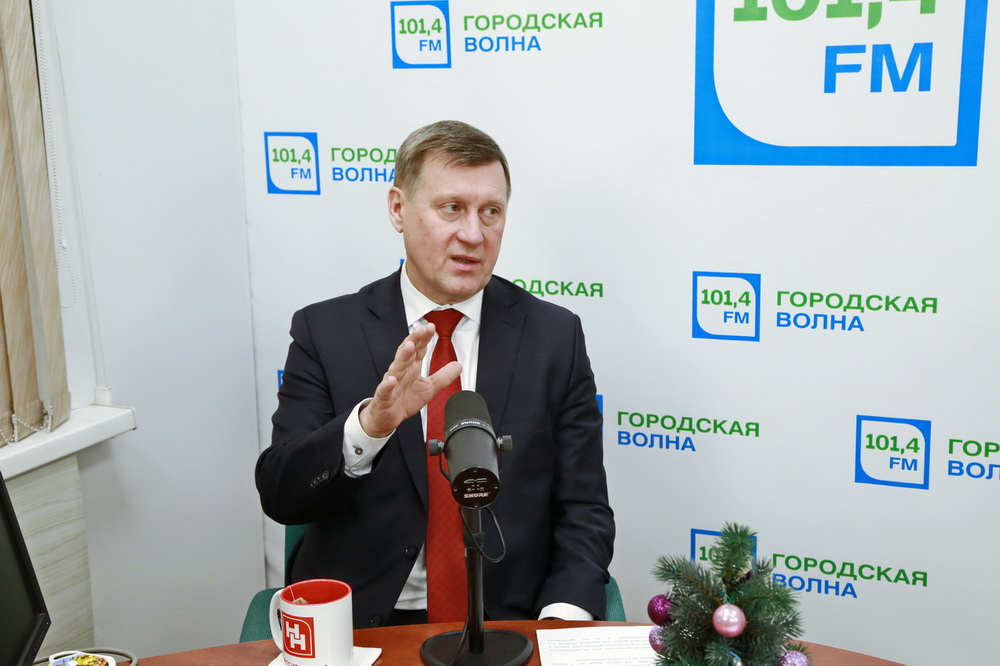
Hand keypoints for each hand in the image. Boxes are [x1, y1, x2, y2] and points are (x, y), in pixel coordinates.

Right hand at [359, 323, 461, 437]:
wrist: (387, 418)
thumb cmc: (405, 401)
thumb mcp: (429, 388)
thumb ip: (443, 377)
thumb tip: (458, 365)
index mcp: (411, 368)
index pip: (418, 350)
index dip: (424, 339)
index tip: (431, 327)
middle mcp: (401, 372)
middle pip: (407, 354)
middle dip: (413, 341)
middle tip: (420, 329)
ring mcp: (392, 383)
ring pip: (396, 368)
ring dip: (402, 357)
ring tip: (409, 346)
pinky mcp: (383, 397)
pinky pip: (385, 390)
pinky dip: (387, 385)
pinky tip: (391, 380)